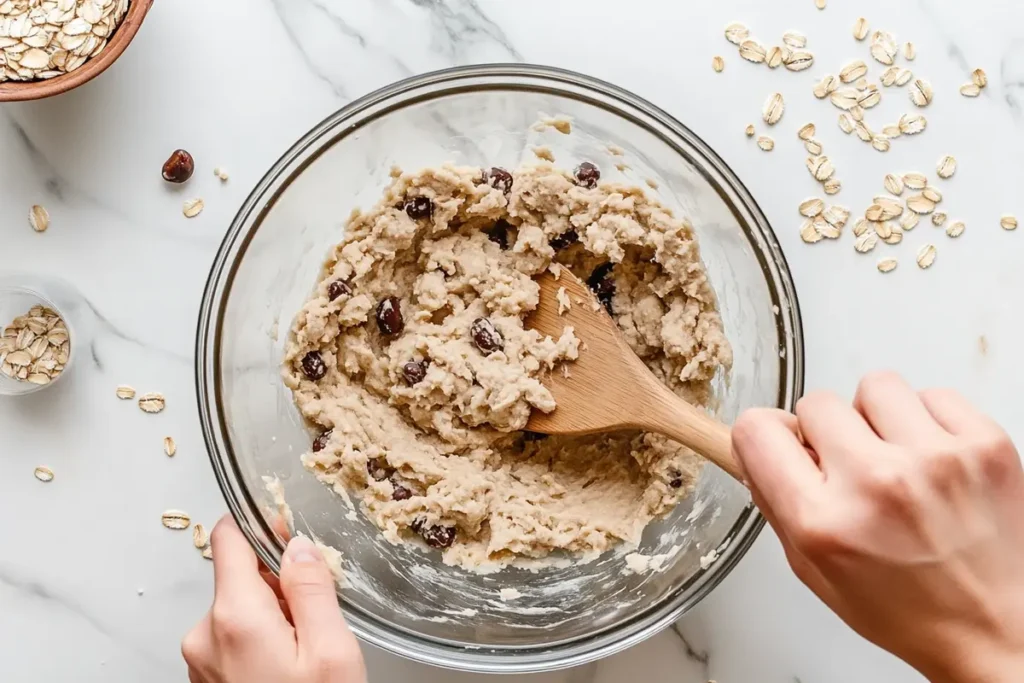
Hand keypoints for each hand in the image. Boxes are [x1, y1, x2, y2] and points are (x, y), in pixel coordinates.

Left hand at [182, 516, 365, 682]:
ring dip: (272, 614)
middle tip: (318, 611)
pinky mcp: (207, 677)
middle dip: (279, 581)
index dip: (260, 525)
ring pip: (239, 608)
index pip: (227, 538)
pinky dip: (261, 639)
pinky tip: (288, 664)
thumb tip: (299, 549)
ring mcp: (202, 659)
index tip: (287, 530)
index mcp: (236, 616)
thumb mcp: (332, 652)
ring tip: (306, 647)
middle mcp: (206, 634)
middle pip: (239, 576)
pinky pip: (233, 638)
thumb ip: (313, 591)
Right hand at [732, 372, 1023, 682]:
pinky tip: (934, 460)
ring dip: (876, 418)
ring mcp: (935, 459)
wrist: (1000, 631)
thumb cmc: (911, 610)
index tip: (782, 445)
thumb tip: (758, 443)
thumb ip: (778, 503)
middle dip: (825, 432)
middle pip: (814, 402)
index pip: (757, 430)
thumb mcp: (815, 571)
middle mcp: (876, 484)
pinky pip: (933, 394)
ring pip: (873, 386)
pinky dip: (928, 421)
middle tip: (849, 466)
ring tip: (896, 459)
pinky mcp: (985, 444)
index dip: (764, 436)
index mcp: (823, 523)